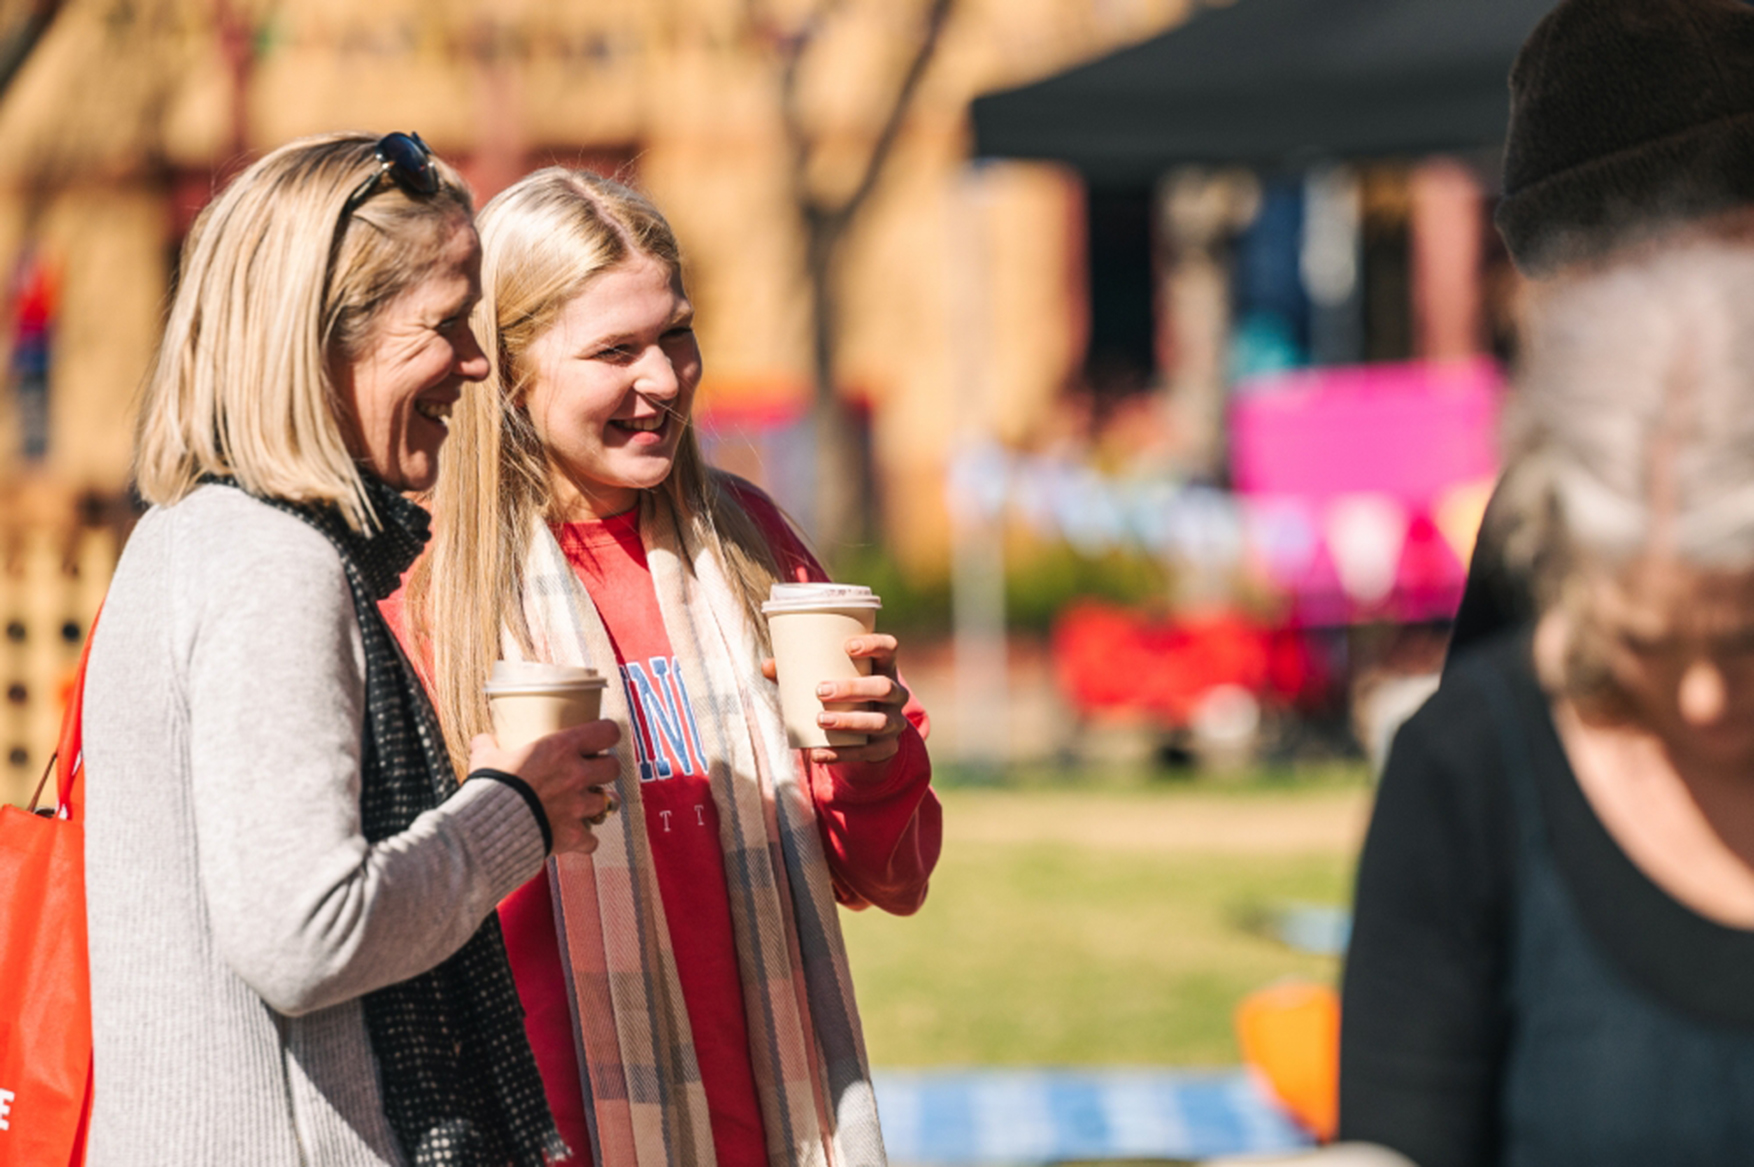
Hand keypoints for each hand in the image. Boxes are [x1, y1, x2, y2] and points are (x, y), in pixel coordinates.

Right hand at [469, 720, 619, 854]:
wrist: (487, 828)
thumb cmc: (488, 788)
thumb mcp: (485, 759)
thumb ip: (487, 746)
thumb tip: (483, 741)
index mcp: (561, 749)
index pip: (607, 732)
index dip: (607, 734)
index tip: (602, 737)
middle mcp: (577, 775)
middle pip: (613, 767)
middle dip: (606, 769)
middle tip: (593, 771)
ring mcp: (578, 806)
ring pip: (609, 802)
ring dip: (599, 803)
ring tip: (587, 804)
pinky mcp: (573, 835)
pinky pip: (592, 840)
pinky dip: (585, 840)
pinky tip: (576, 837)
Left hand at [761, 633, 909, 766]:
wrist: (867, 734)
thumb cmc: (844, 695)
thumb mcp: (831, 679)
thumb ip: (800, 671)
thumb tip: (766, 665)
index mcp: (884, 668)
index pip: (889, 648)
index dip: (873, 644)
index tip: (847, 646)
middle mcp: (896, 694)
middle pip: (884, 687)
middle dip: (852, 688)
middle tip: (820, 690)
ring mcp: (895, 722)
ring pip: (879, 722)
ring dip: (849, 721)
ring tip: (820, 720)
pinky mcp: (887, 748)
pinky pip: (869, 752)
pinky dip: (842, 754)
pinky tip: (819, 753)